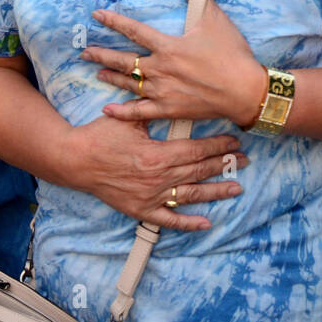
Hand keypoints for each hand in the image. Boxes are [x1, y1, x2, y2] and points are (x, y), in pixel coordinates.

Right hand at [65, 114, 247, 230]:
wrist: (76, 160)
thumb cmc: (101, 135)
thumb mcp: (129, 118)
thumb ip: (154, 112)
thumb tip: (175, 99)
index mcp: (158, 154)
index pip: (196, 150)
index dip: (218, 146)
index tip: (235, 142)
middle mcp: (159, 178)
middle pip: (199, 171)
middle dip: (224, 164)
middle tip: (245, 160)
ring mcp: (151, 196)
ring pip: (191, 195)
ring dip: (215, 191)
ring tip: (236, 188)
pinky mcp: (141, 210)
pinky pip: (168, 220)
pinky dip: (187, 223)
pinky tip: (206, 223)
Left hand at [82, 0, 266, 127]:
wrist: (245, 91)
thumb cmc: (230, 54)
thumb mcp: (213, 19)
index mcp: (168, 46)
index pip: (134, 31)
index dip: (114, 21)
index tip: (97, 15)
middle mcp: (161, 69)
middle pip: (124, 61)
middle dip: (102, 55)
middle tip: (84, 53)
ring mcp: (163, 92)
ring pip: (129, 84)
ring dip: (111, 78)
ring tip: (96, 73)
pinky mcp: (170, 110)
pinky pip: (141, 112)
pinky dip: (123, 112)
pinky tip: (108, 110)